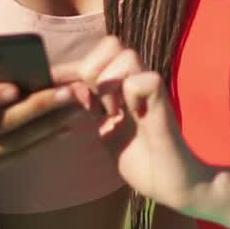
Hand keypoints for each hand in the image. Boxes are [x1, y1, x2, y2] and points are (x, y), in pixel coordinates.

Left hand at [78, 37, 216, 213]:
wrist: (173, 185)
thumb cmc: (143, 160)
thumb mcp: (107, 132)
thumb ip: (91, 108)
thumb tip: (70, 86)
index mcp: (121, 87)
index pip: (96, 55)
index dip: (72, 68)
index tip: (56, 86)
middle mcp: (136, 82)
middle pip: (110, 43)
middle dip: (93, 70)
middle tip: (97, 104)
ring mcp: (151, 91)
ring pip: (126, 55)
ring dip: (110, 83)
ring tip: (114, 112)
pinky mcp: (163, 104)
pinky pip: (143, 80)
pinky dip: (132, 96)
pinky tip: (134, 116)